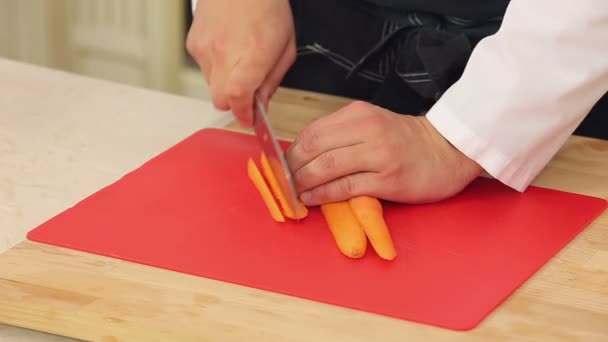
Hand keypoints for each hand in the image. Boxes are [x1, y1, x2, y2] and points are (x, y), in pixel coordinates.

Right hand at [186, 0, 295, 126]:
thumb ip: (272, 80)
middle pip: (220, 100)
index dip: (243, 113)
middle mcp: (224, 53)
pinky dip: (216, 67)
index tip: (250, 118)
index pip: (238, 95)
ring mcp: (204, 49)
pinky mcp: (192, 45)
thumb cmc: (265, 8)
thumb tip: (260, 105)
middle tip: (248, 92)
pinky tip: (227, 49)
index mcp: (253, 53)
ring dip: (226, 82)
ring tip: (239, 60)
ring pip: (212, 86)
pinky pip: (204, 69)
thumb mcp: (285, 47)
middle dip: (235, 102)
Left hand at [285, 101, 482, 205]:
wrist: (447, 150)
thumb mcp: (372, 123)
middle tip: (284, 181)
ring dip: (303, 183)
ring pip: (326, 169)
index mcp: (359, 114)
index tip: (283, 165)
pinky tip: (311, 200)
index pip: (313, 131)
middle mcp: (367, 130)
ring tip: (294, 192)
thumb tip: (303, 154)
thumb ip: (341, 133)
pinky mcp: (387, 180)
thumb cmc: (406, 140)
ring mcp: (378, 155)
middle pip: (314, 149)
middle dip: (292, 168)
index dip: (291, 151)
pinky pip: (345, 188)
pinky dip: (322, 195)